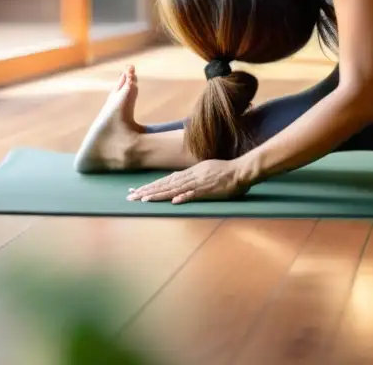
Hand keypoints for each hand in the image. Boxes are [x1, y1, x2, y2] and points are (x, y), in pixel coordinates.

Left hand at [126, 159, 249, 203]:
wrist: (242, 170)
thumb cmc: (226, 171)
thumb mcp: (205, 170)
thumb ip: (191, 175)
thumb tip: (176, 179)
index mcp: (190, 172)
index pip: (166, 179)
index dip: (150, 186)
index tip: (136, 191)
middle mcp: (191, 176)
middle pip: (166, 184)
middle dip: (147, 191)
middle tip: (130, 197)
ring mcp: (199, 182)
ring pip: (175, 189)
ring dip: (159, 195)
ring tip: (144, 200)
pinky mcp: (209, 189)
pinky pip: (195, 193)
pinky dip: (184, 197)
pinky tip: (173, 202)